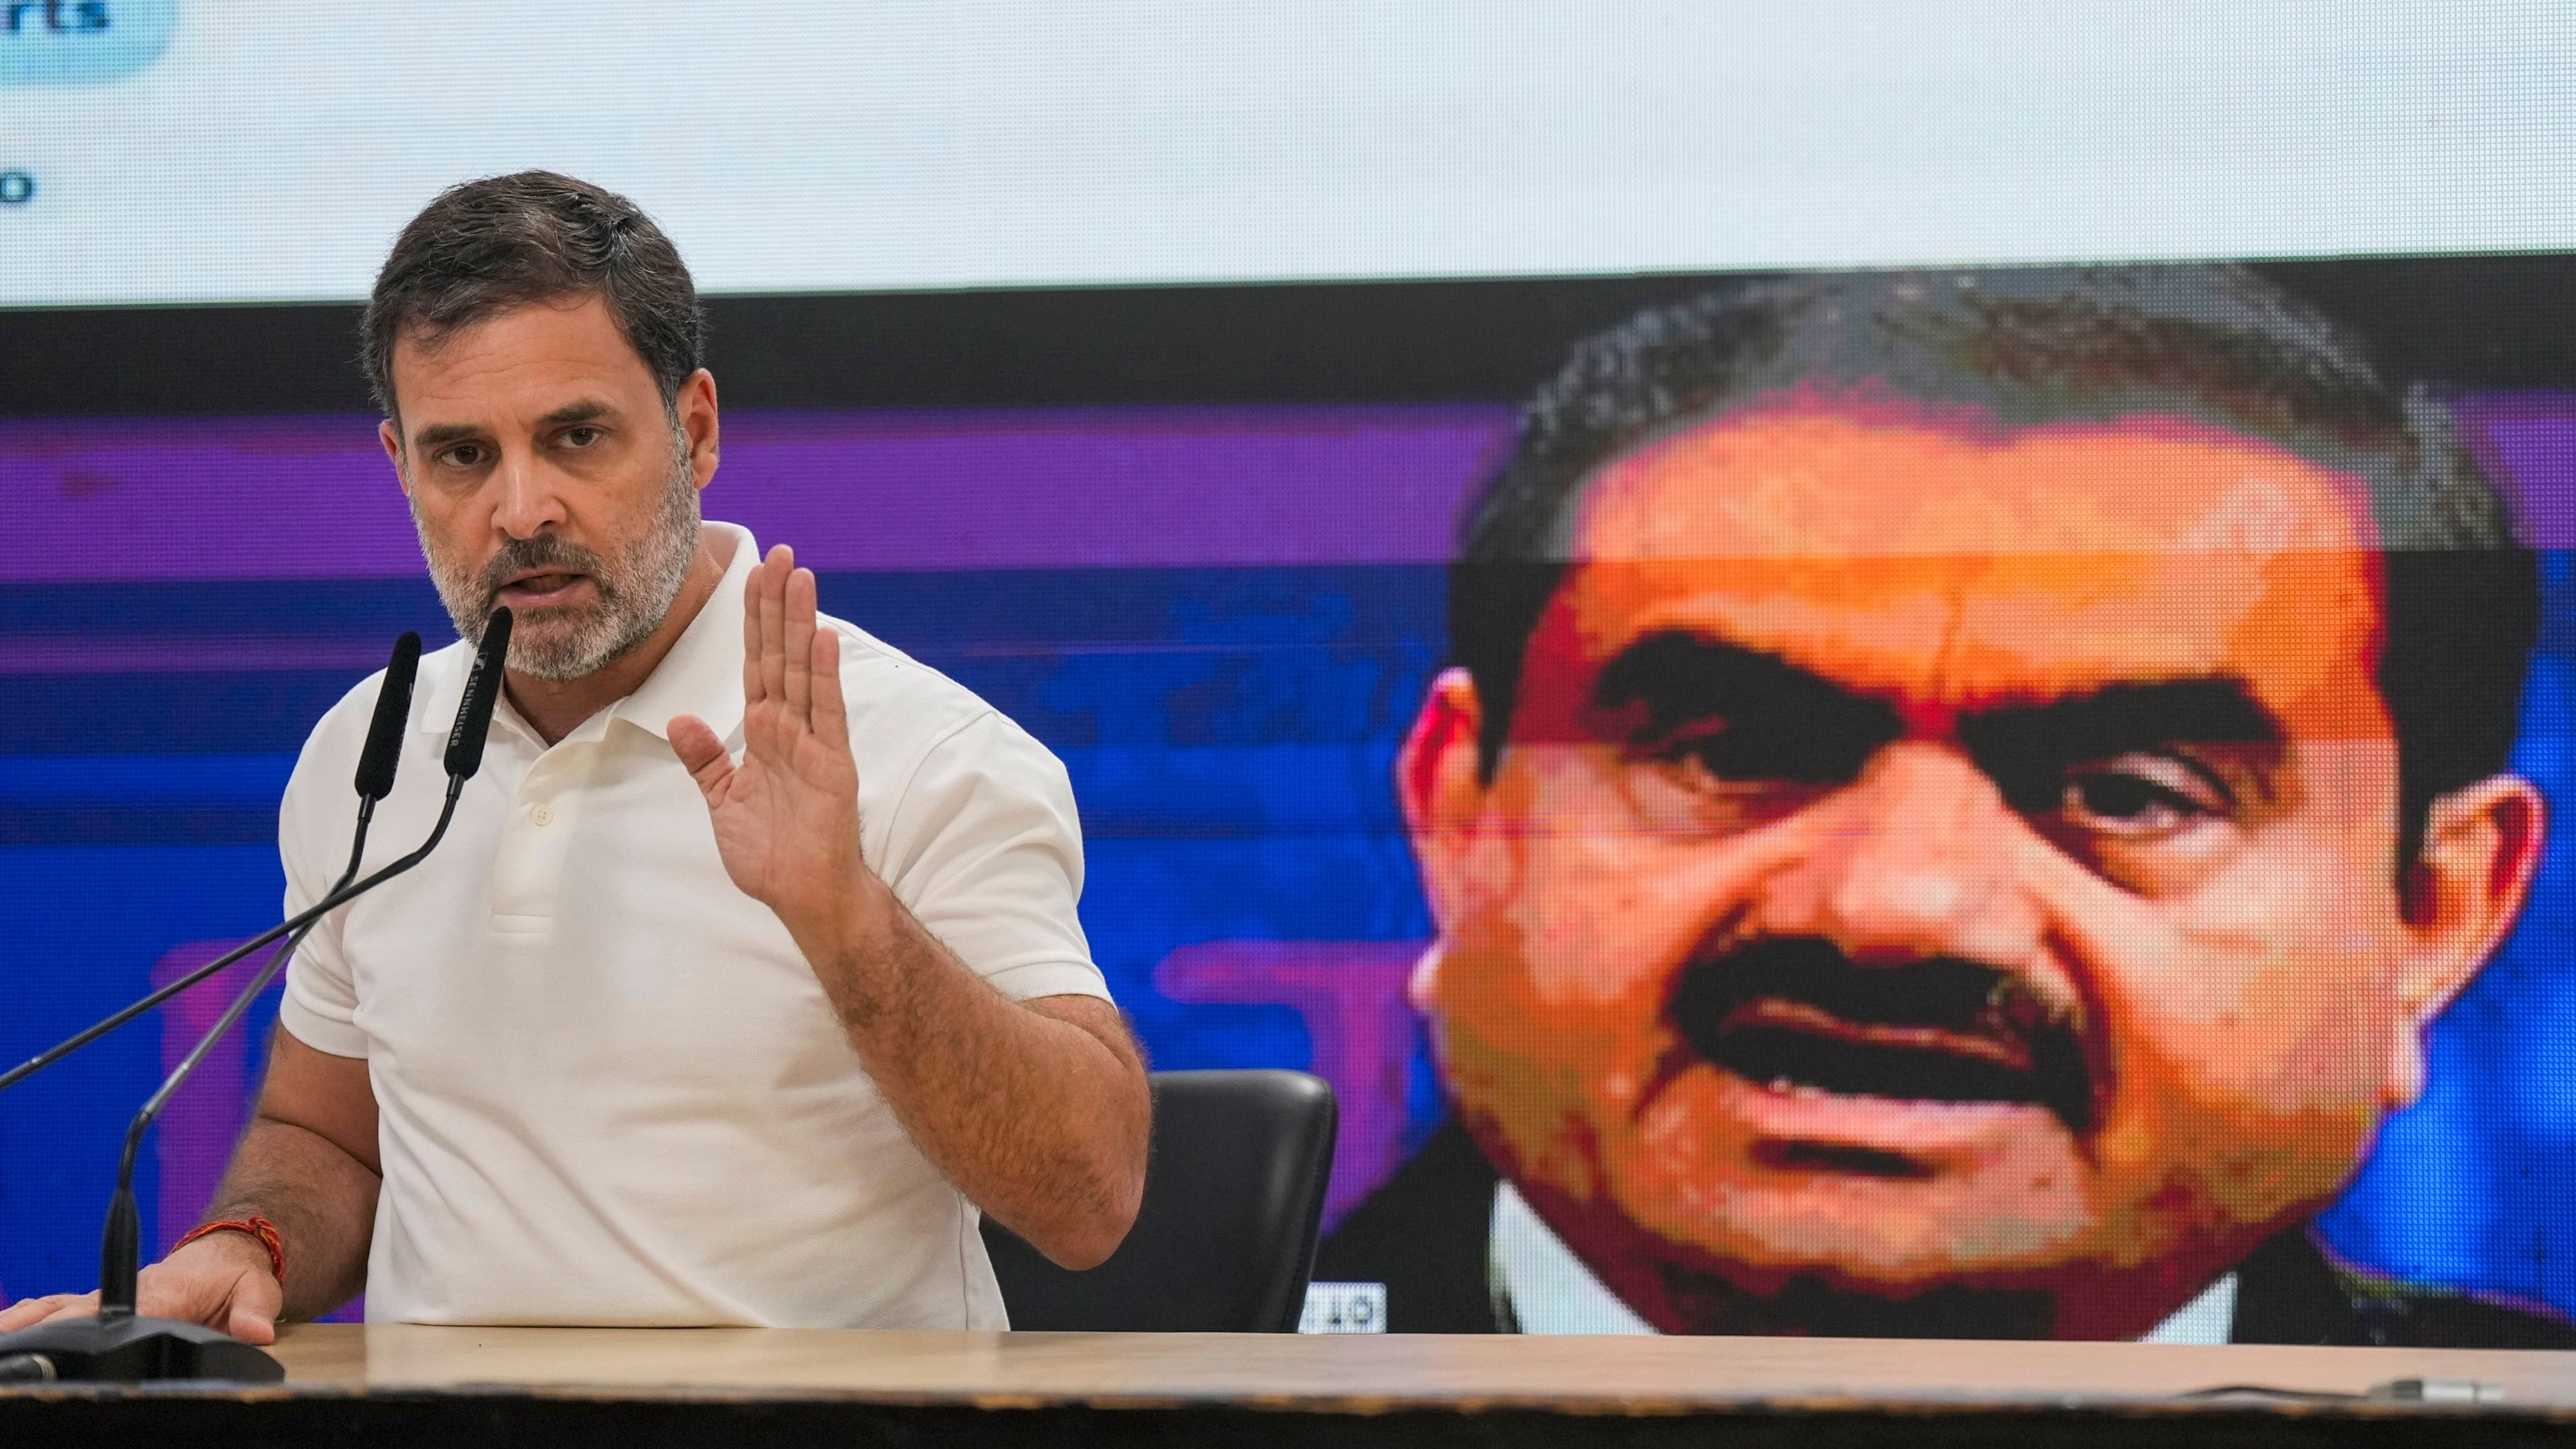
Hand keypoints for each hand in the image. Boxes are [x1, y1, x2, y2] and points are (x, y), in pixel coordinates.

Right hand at [0, 1231, 281, 1344]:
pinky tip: (10, 1332)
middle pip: (79, 1309)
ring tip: (4, 1339)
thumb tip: (257, 1331)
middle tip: (15, 1344)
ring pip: (60, 1306)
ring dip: (28, 1321)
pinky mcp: (101, 1305)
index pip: (125, 1309)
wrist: (227, 1254)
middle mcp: (130, 1291)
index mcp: (164, 1289)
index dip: (95, 1322)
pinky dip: (33, 1318)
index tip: (67, 1335)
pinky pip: (59, 1309)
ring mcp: (111, 1297)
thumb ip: (256, 1310)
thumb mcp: (258, 1288)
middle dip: (48, 1326)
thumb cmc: (237, 1273)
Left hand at [670, 544, 872, 950]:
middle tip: (781, 553)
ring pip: (805, 670)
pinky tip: (824, 638)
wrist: (803, 895)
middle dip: (778, 604)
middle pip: (781, 654)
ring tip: (801, 576)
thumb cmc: (771, 852)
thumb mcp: (721, 800)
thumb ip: (704, 758)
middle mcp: (791, 728)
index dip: (754, 620)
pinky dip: (826, 675)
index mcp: (764, 732)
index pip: (757, 663)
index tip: (754, 575)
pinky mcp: (833, 764)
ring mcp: (814, 742)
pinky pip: (827, 712)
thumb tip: (679, 718)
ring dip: (802, 623)